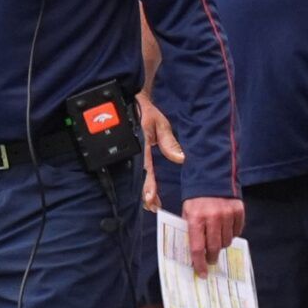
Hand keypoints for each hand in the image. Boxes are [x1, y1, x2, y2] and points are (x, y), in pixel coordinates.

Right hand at [138, 92, 184, 212]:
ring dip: (142, 190)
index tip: (151, 199)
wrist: (127, 100)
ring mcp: (128, 152)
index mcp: (140, 144)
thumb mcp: (159, 123)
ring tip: (150, 203)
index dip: (147, 184)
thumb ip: (168, 142)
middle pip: (138, 177)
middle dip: (145, 193)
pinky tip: (146, 191)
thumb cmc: (144, 111)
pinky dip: (140, 181)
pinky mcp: (128, 152)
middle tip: (153, 206)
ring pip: (134, 175)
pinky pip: (134, 170)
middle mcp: (132, 151)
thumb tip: (180, 159)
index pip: (145, 168)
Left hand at [181, 195, 243, 276]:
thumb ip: (190, 230)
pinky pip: (237, 232)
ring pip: (227, 241)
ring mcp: (227, 214)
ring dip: (221, 245)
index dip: (199, 263)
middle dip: (211, 257)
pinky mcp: (239, 211)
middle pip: (214, 247)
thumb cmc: (195, 199)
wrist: (211, 179)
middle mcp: (213, 217)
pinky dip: (231, 235)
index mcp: (195, 218)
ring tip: (216, 241)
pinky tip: (225, 231)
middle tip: (210, 260)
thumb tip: (193, 252)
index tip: (202, 273)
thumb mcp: (187, 213)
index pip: (198, 247)